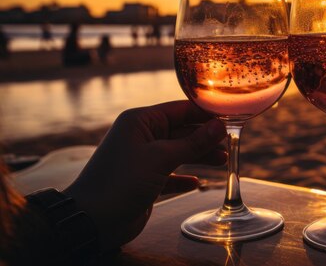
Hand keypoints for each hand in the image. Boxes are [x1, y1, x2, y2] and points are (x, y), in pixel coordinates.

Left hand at [63, 100, 226, 252]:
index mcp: (140, 120)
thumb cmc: (121, 181)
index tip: (230, 118)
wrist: (91, 221)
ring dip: (199, 156)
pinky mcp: (144, 180)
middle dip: (205, 137)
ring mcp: (142, 158)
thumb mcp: (161, 158)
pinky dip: (184, 177)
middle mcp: (141, 135)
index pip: (180, 109)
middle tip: (229, 143)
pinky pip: (170, 174)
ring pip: (178, 152)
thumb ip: (193, 142)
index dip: (205, 114)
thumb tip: (220, 126)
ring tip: (222, 161)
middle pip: (182, 131)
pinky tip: (196, 182)